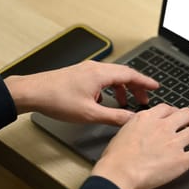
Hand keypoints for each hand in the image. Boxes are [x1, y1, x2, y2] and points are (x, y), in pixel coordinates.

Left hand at [3, 60, 158, 124]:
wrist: (32, 92)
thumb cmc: (57, 100)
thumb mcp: (90, 113)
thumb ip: (114, 116)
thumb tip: (132, 119)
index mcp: (101, 74)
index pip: (131, 75)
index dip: (146, 82)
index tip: (156, 86)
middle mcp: (95, 68)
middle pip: (123, 74)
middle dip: (136, 87)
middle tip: (144, 99)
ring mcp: (86, 70)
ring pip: (111, 77)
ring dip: (121, 89)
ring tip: (125, 103)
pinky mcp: (78, 74)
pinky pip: (100, 79)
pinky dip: (108, 89)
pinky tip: (103, 102)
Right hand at [91, 104, 188, 188]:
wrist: (118, 172)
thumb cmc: (115, 158)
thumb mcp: (122, 132)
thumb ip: (135, 127)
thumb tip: (138, 130)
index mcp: (147, 118)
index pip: (167, 108)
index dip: (175, 113)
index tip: (176, 120)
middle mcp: (162, 126)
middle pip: (187, 113)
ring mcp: (173, 142)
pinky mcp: (181, 160)